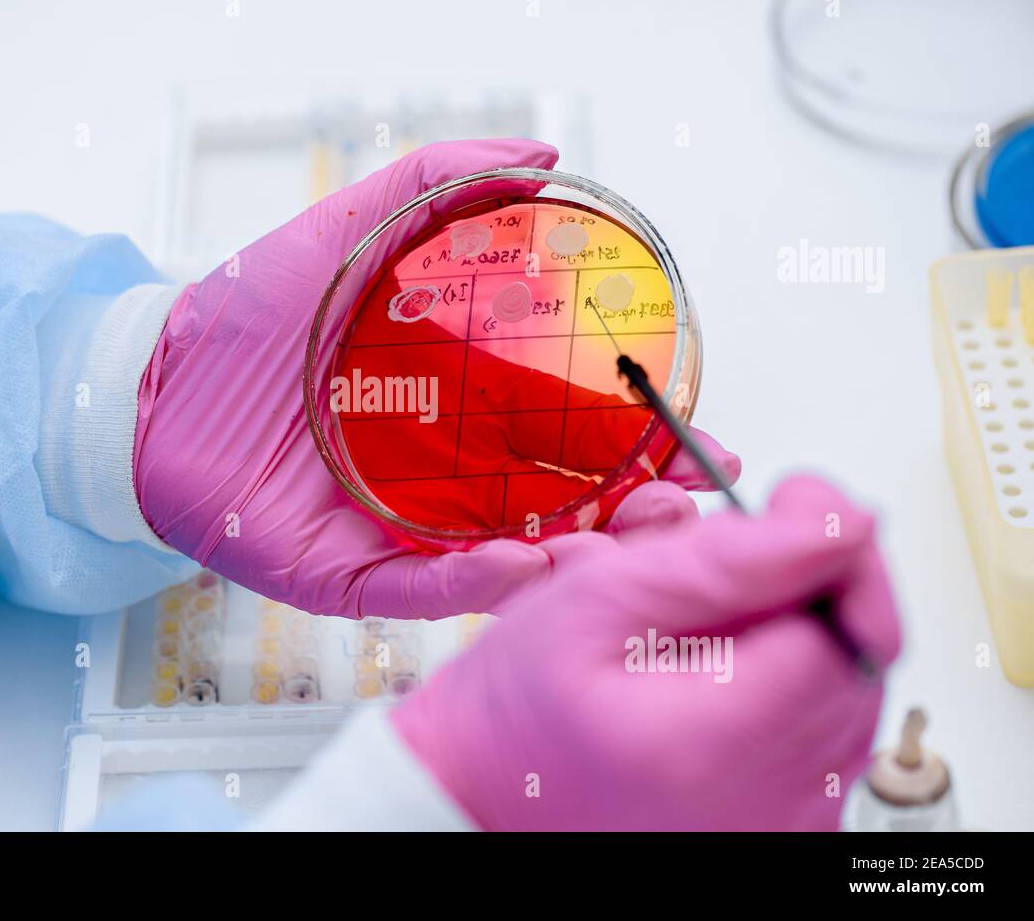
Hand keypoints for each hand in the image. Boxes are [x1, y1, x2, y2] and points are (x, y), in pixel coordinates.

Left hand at [133, 140, 737, 616]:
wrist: (148, 382)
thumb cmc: (244, 315)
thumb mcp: (345, 229)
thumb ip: (436, 184)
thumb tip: (540, 155)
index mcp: (457, 409)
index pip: (568, 436)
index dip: (638, 445)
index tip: (702, 442)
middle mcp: (441, 478)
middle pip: (557, 508)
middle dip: (631, 516)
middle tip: (686, 505)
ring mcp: (397, 531)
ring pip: (503, 562)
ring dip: (574, 558)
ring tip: (629, 543)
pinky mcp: (346, 575)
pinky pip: (417, 590)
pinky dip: (470, 584)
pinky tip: (522, 562)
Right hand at [391, 475, 901, 828]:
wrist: (477, 798)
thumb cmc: (510, 715)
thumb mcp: (593, 602)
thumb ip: (718, 559)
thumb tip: (829, 526)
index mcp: (716, 742)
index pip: (849, 625)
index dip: (832, 549)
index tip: (799, 503)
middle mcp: (765, 805)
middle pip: (858, 661)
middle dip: (812, 586)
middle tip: (744, 551)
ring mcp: (777, 828)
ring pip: (847, 698)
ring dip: (799, 634)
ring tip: (712, 616)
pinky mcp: (775, 833)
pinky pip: (822, 744)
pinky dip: (786, 688)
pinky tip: (719, 669)